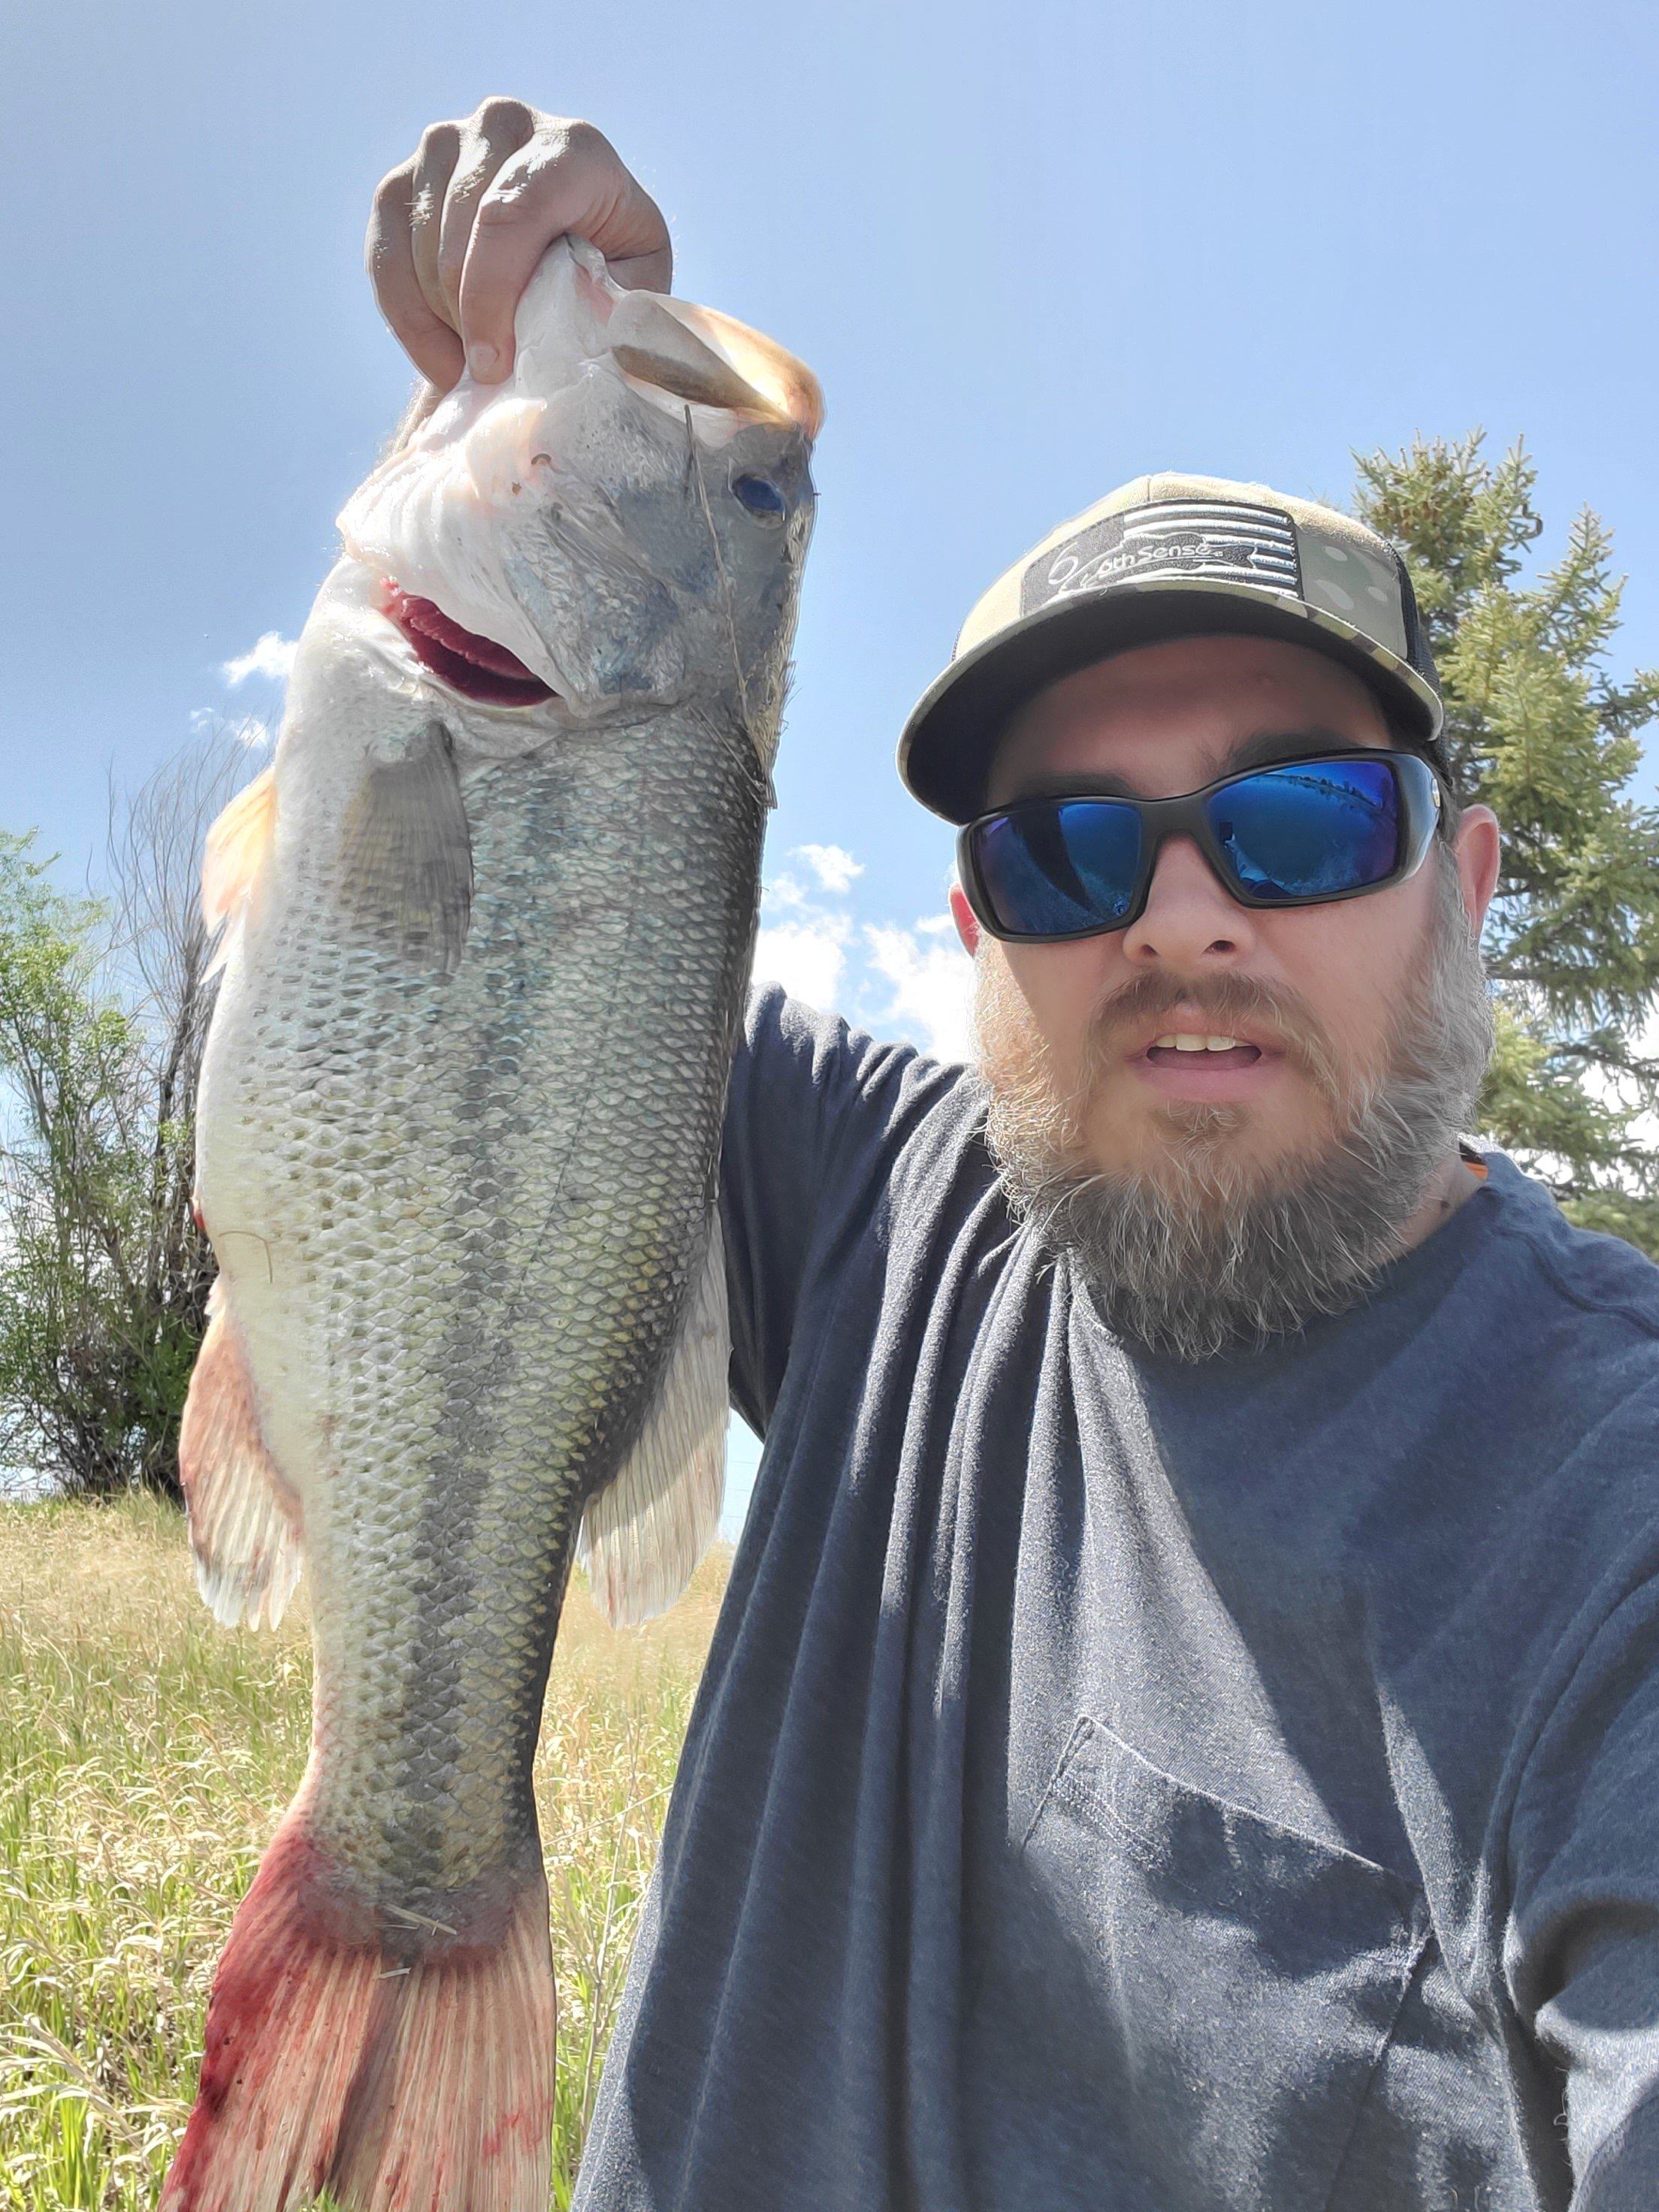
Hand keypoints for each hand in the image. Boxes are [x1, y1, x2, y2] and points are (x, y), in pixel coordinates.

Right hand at [366, 99, 671, 391]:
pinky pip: (384, 257)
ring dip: (443, 321)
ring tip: (478, 364)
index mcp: (572, 148)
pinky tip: (442, 357)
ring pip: (420, 249)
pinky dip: (407, 318)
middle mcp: (504, 125)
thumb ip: (614, 306)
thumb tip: (582, 323)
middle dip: (469, 319)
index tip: (492, 366)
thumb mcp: (634, 288)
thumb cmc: (612, 272)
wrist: (575, 245)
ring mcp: (445, 144)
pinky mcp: (403, 179)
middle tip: (491, 376)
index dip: (492, 297)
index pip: (511, 214)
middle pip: (459, 236)